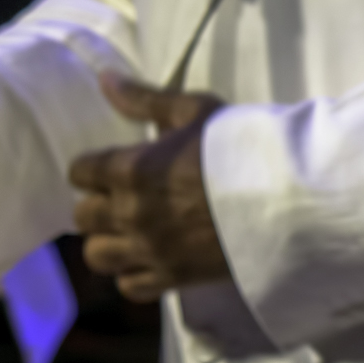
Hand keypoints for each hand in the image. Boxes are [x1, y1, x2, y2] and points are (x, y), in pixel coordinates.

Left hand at [69, 74, 228, 301]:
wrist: (284, 197)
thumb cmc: (240, 147)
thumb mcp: (194, 111)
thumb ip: (143, 99)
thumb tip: (104, 77)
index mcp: (130, 168)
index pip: (79, 171)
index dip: (94, 167)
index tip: (115, 166)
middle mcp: (129, 213)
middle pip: (82, 216)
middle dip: (98, 204)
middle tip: (125, 196)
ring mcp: (148, 249)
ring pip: (96, 255)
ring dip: (109, 241)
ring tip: (132, 229)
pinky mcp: (171, 277)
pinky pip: (128, 285)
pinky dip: (134, 272)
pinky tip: (153, 255)